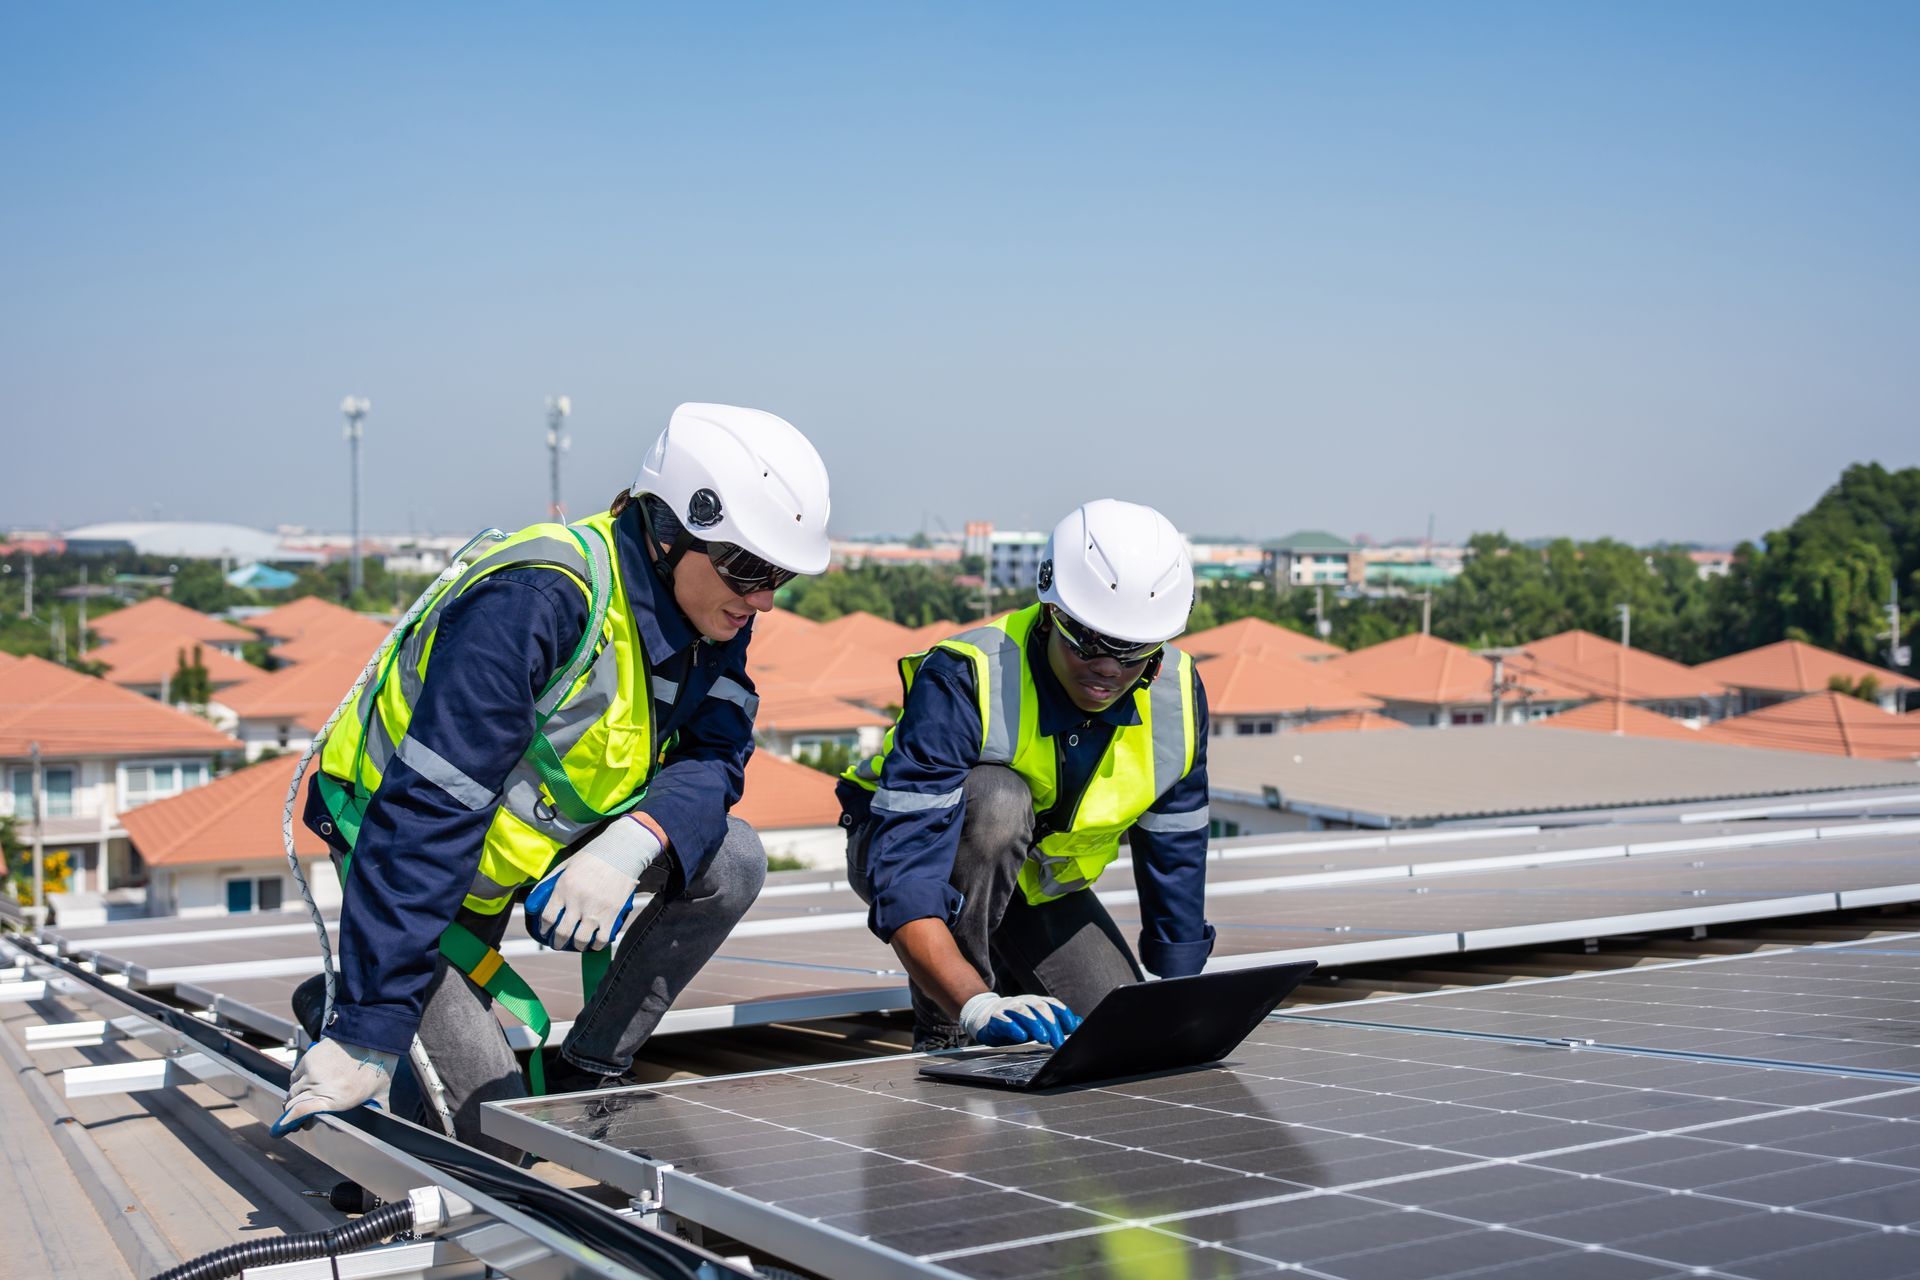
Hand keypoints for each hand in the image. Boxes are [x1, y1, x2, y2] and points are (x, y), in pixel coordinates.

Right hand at [270, 1037, 397, 1136]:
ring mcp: (312, 1071)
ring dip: (294, 1099)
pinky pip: (295, 1076)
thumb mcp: (381, 1094)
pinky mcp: (309, 1058)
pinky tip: (305, 1085)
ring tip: (302, 1102)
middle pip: (293, 1104)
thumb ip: (376, 1111)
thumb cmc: (379, 1065)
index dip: (289, 1122)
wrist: (374, 1037)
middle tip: (296, 1120)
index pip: (300, 1112)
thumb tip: (381, 1125)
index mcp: (337, 1099)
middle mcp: (320, 1086)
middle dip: (291, 1115)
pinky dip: (297, 1083)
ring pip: (292, 1090)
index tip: (287, 1127)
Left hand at [526, 817, 661, 951]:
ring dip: (577, 945)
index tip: (545, 932)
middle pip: (562, 932)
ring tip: (578, 944)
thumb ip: (551, 882)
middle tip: (558, 944)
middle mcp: (577, 902)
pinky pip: (602, 939)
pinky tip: (595, 943)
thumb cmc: (592, 856)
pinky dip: (597, 945)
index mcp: (563, 888)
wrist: (621, 852)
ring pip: (581, 939)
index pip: (547, 917)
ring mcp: (595, 910)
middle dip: (558, 942)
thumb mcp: (566, 865)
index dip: (544, 929)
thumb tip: (537, 898)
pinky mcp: (612, 914)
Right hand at [959, 992, 1081, 1047]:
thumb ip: (1056, 1022)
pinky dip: (1013, 1027)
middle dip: (1051, 1024)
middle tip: (1059, 1041)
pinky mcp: (995, 1018)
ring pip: (1023, 1011)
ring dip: (1035, 1024)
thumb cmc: (1016, 1022)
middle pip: (1039, 1008)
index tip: (1072, 1028)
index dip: (1063, 1014)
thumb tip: (1078, 1023)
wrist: (985, 1016)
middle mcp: (1023, 1002)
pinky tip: (1021, 1035)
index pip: (1052, 1004)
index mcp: (1035, 1003)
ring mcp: (1008, 1009)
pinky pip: (1004, 1020)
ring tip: (1043, 1037)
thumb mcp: (1037, 1022)